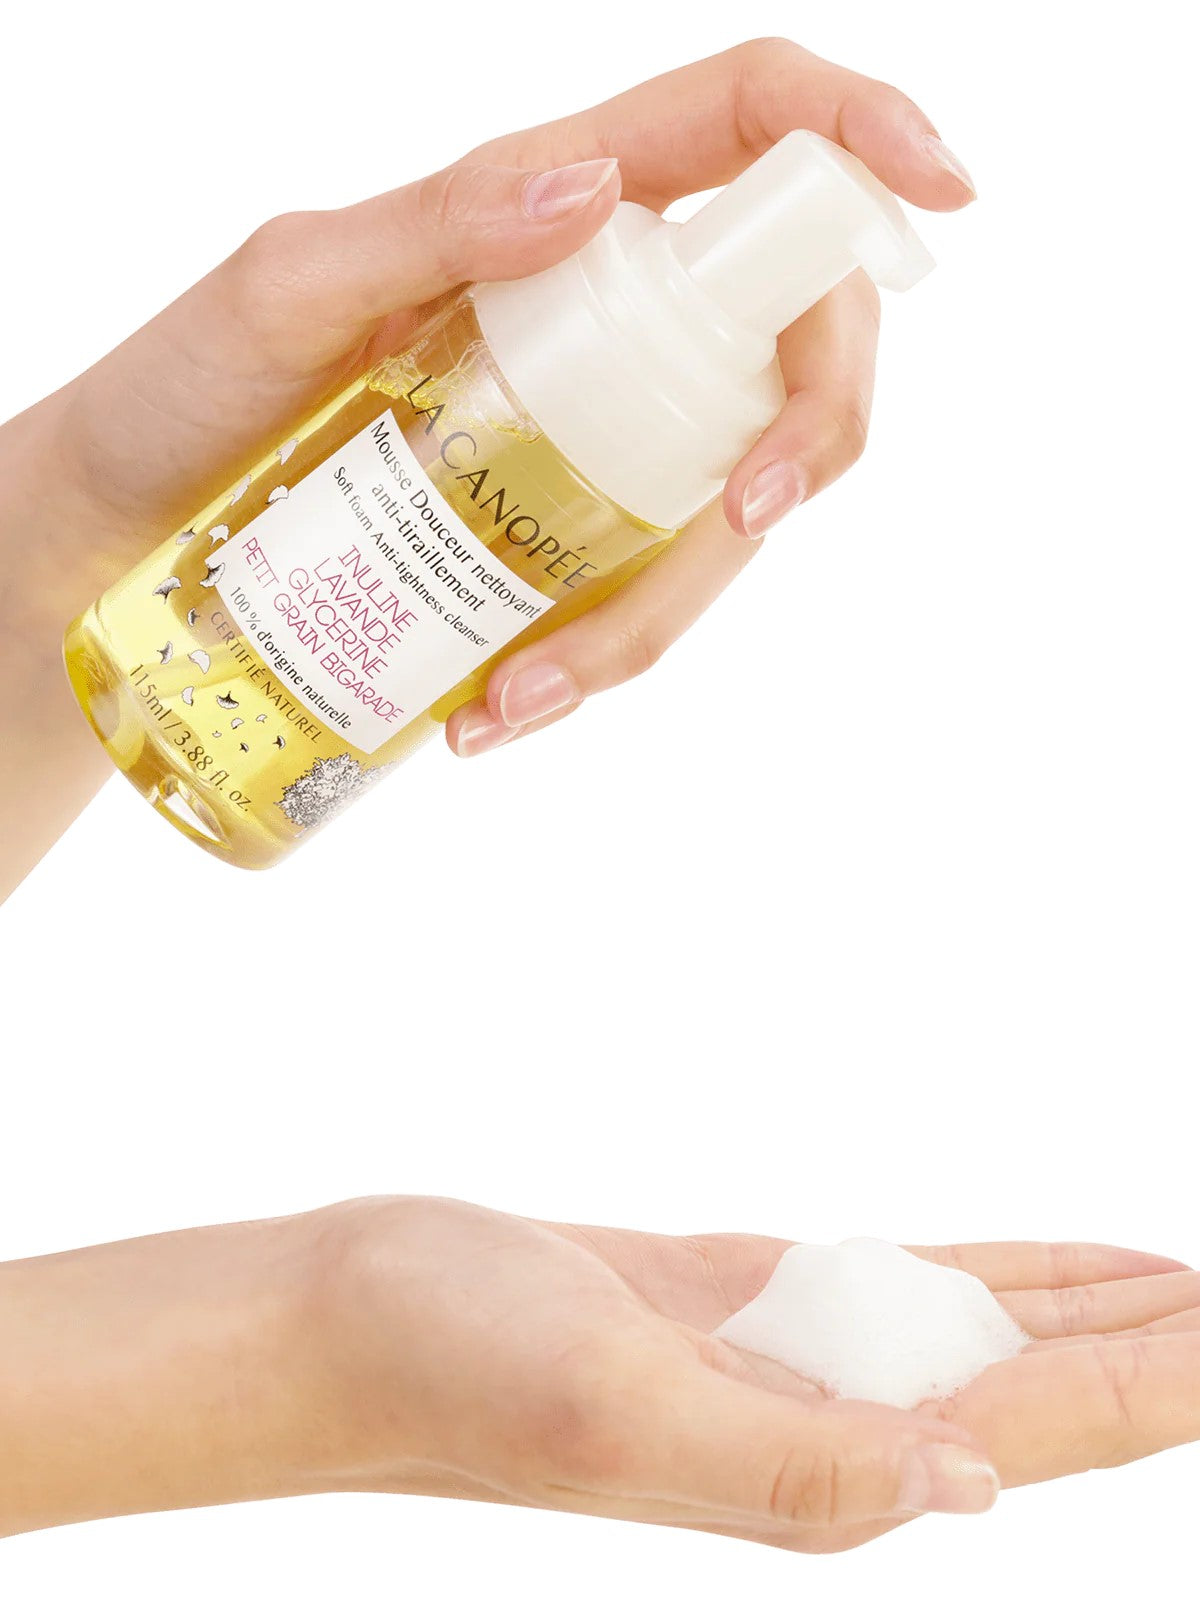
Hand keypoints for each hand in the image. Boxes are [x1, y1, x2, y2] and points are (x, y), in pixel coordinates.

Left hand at [0, 40, 974, 894]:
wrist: (122, 536)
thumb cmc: (182, 392)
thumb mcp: (285, 288)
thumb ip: (432, 222)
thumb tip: (599, 191)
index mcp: (551, 208)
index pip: (749, 128)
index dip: (860, 142)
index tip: (945, 196)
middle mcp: (596, 315)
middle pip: (787, 347)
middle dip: (805, 441)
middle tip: (746, 526)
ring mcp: (587, 433)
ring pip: (716, 510)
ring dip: (659, 619)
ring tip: (518, 703)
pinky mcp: (556, 536)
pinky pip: (634, 595)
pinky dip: (595, 666)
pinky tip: (500, 711)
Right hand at [320, 1203, 1199, 1552]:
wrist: (353, 1318)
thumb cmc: (451, 1371)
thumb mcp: (616, 1410)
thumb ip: (790, 1464)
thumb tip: (967, 1488)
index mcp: (816, 1478)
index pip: (1039, 1432)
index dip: (1161, 1385)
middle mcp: (824, 1438)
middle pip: (1042, 1395)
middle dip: (1157, 1355)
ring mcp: (785, 1370)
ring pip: (983, 1341)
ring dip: (1093, 1317)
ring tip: (1183, 1287)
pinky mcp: (740, 1312)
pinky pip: (898, 1291)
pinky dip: (987, 1279)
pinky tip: (1032, 1275)